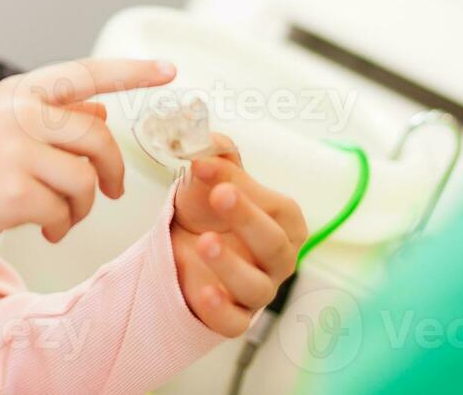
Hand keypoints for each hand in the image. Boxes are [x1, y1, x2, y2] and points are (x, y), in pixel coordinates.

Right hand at [0, 58, 175, 254]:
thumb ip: (52, 116)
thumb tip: (102, 109)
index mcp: (19, 91)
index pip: (86, 73)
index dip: (132, 71)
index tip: (168, 70)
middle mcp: (21, 113)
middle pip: (99, 137)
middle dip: (113, 170)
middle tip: (112, 191)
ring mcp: (18, 151)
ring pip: (86, 180)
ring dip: (83, 207)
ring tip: (60, 218)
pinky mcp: (15, 192)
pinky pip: (64, 213)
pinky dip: (60, 228)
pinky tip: (41, 231)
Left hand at [170, 135, 307, 335]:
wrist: (178, 243)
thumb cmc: (207, 209)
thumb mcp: (209, 178)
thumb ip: (217, 156)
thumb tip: (210, 140)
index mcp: (284, 223)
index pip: (280, 208)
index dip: (250, 190)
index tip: (208, 168)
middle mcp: (278, 260)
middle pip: (275, 246)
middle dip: (248, 220)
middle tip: (219, 195)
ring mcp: (258, 291)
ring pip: (256, 287)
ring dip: (231, 266)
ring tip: (204, 242)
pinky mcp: (233, 318)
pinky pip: (235, 323)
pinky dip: (221, 310)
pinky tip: (203, 292)